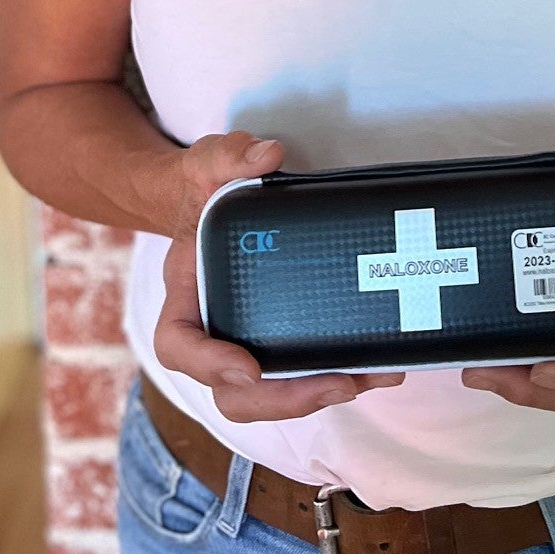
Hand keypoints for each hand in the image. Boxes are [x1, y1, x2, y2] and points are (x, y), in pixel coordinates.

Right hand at [153, 130, 405, 421]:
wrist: (214, 201)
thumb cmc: (206, 189)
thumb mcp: (209, 162)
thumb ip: (229, 155)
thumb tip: (267, 155)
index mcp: (184, 294)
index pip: (178, 344)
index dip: (208, 366)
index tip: (249, 369)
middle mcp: (212, 329)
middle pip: (231, 392)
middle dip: (285, 398)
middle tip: (339, 383)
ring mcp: (245, 342)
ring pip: (272, 395)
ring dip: (321, 394)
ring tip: (373, 374)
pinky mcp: (279, 340)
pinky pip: (300, 376)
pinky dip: (337, 375)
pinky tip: (377, 362)